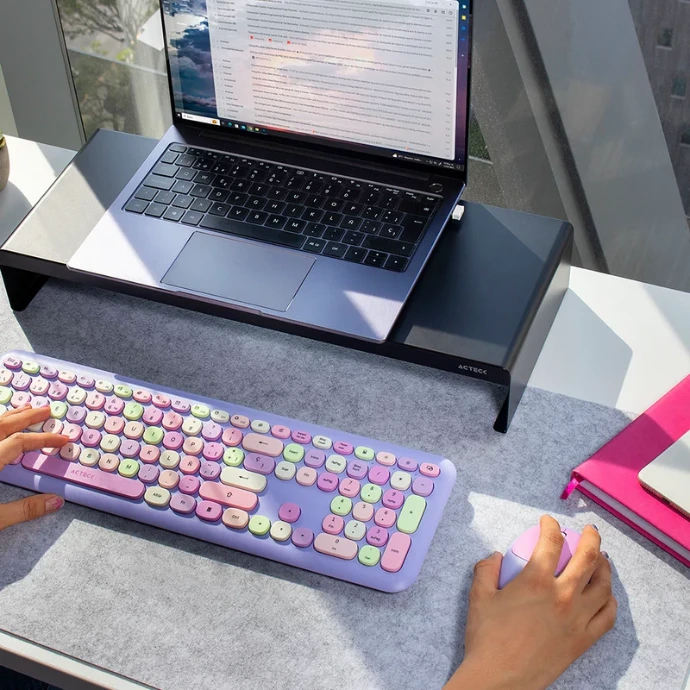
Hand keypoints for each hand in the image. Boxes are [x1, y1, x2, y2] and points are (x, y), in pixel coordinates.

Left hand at [0, 405, 68, 529]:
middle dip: (26, 416)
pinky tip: (0, 427)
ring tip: (24, 409)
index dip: (43, 439)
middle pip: (2, 425)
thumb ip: (25, 509)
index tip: (62, 440)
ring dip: (8, 416)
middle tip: (46, 410)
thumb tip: (56, 501)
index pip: (19, 442)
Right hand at [446, 516, 616, 689]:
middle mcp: (563, 596)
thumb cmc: (487, 637)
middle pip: (588, 558)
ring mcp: (578, 619)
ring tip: (601, 558)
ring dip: (604, 566)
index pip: (551, 542)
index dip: (551, 526)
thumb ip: (486, 569)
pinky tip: (605, 594)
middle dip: (591, 538)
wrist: (500, 678)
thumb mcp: (479, 596)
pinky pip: (608, 616)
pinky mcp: (584, 640)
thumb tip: (496, 557)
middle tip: (588, 530)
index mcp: (536, 580)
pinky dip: (610, 600)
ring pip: (603, 585)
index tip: (548, 521)